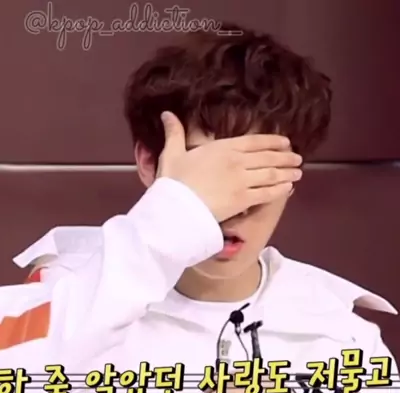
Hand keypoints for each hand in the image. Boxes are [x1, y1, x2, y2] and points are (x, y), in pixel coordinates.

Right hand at [157, 111, 302, 222]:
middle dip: (286, 157)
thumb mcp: (172, 154)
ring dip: (288, 173)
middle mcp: (238, 161)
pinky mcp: (245, 200)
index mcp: (223, 148)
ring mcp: (244, 181)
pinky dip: (281, 190)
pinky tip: (289, 188)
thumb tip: (166, 113)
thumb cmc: (174, 181)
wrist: (178, 207)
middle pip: (268, 157)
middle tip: (298, 159)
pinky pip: (268, 193)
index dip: (273, 141)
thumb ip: (174, 133)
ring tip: (298, 173)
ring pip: (272, 174)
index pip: (255, 142)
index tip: (286, 142)